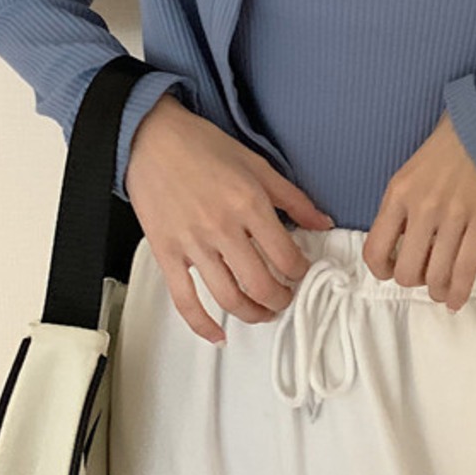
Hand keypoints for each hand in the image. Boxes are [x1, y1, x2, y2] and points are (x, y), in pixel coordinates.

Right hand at [124, 94, 334, 343]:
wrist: (152, 139)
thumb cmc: (204, 147)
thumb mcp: (259, 165)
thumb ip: (294, 199)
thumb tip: (323, 223)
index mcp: (249, 204)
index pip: (286, 256)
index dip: (300, 271)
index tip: (302, 271)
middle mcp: (222, 228)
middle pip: (260, 283)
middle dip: (280, 299)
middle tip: (286, 297)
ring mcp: (192, 244)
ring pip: (227, 297)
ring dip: (252, 314)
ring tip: (263, 312)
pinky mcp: (166, 253)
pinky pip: (184, 299)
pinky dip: (202, 324)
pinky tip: (218, 335)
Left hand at [363, 109, 475, 311]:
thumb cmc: (447, 148)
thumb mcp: (409, 172)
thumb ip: (401, 208)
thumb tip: (400, 248)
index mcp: (398, 193)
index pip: (374, 250)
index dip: (381, 271)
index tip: (390, 272)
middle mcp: (422, 207)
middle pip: (407, 271)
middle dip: (413, 282)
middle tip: (423, 277)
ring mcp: (455, 215)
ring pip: (437, 275)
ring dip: (437, 290)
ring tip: (441, 289)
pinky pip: (467, 269)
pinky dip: (460, 292)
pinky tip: (456, 300)